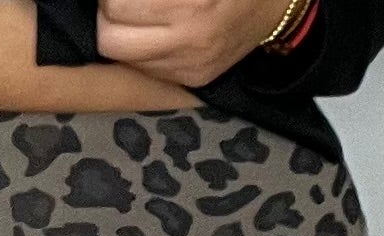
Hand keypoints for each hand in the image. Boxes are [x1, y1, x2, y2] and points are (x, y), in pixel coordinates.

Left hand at [95, 0, 303, 88]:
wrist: (274, 4)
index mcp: (190, 4)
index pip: (116, 7)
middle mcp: (189, 40)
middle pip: (110, 40)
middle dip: (110, 15)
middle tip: (122, 0)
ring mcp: (190, 66)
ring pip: (124, 59)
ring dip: (123, 35)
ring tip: (142, 13)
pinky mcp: (194, 80)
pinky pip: (148, 70)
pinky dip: (144, 51)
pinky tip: (160, 31)